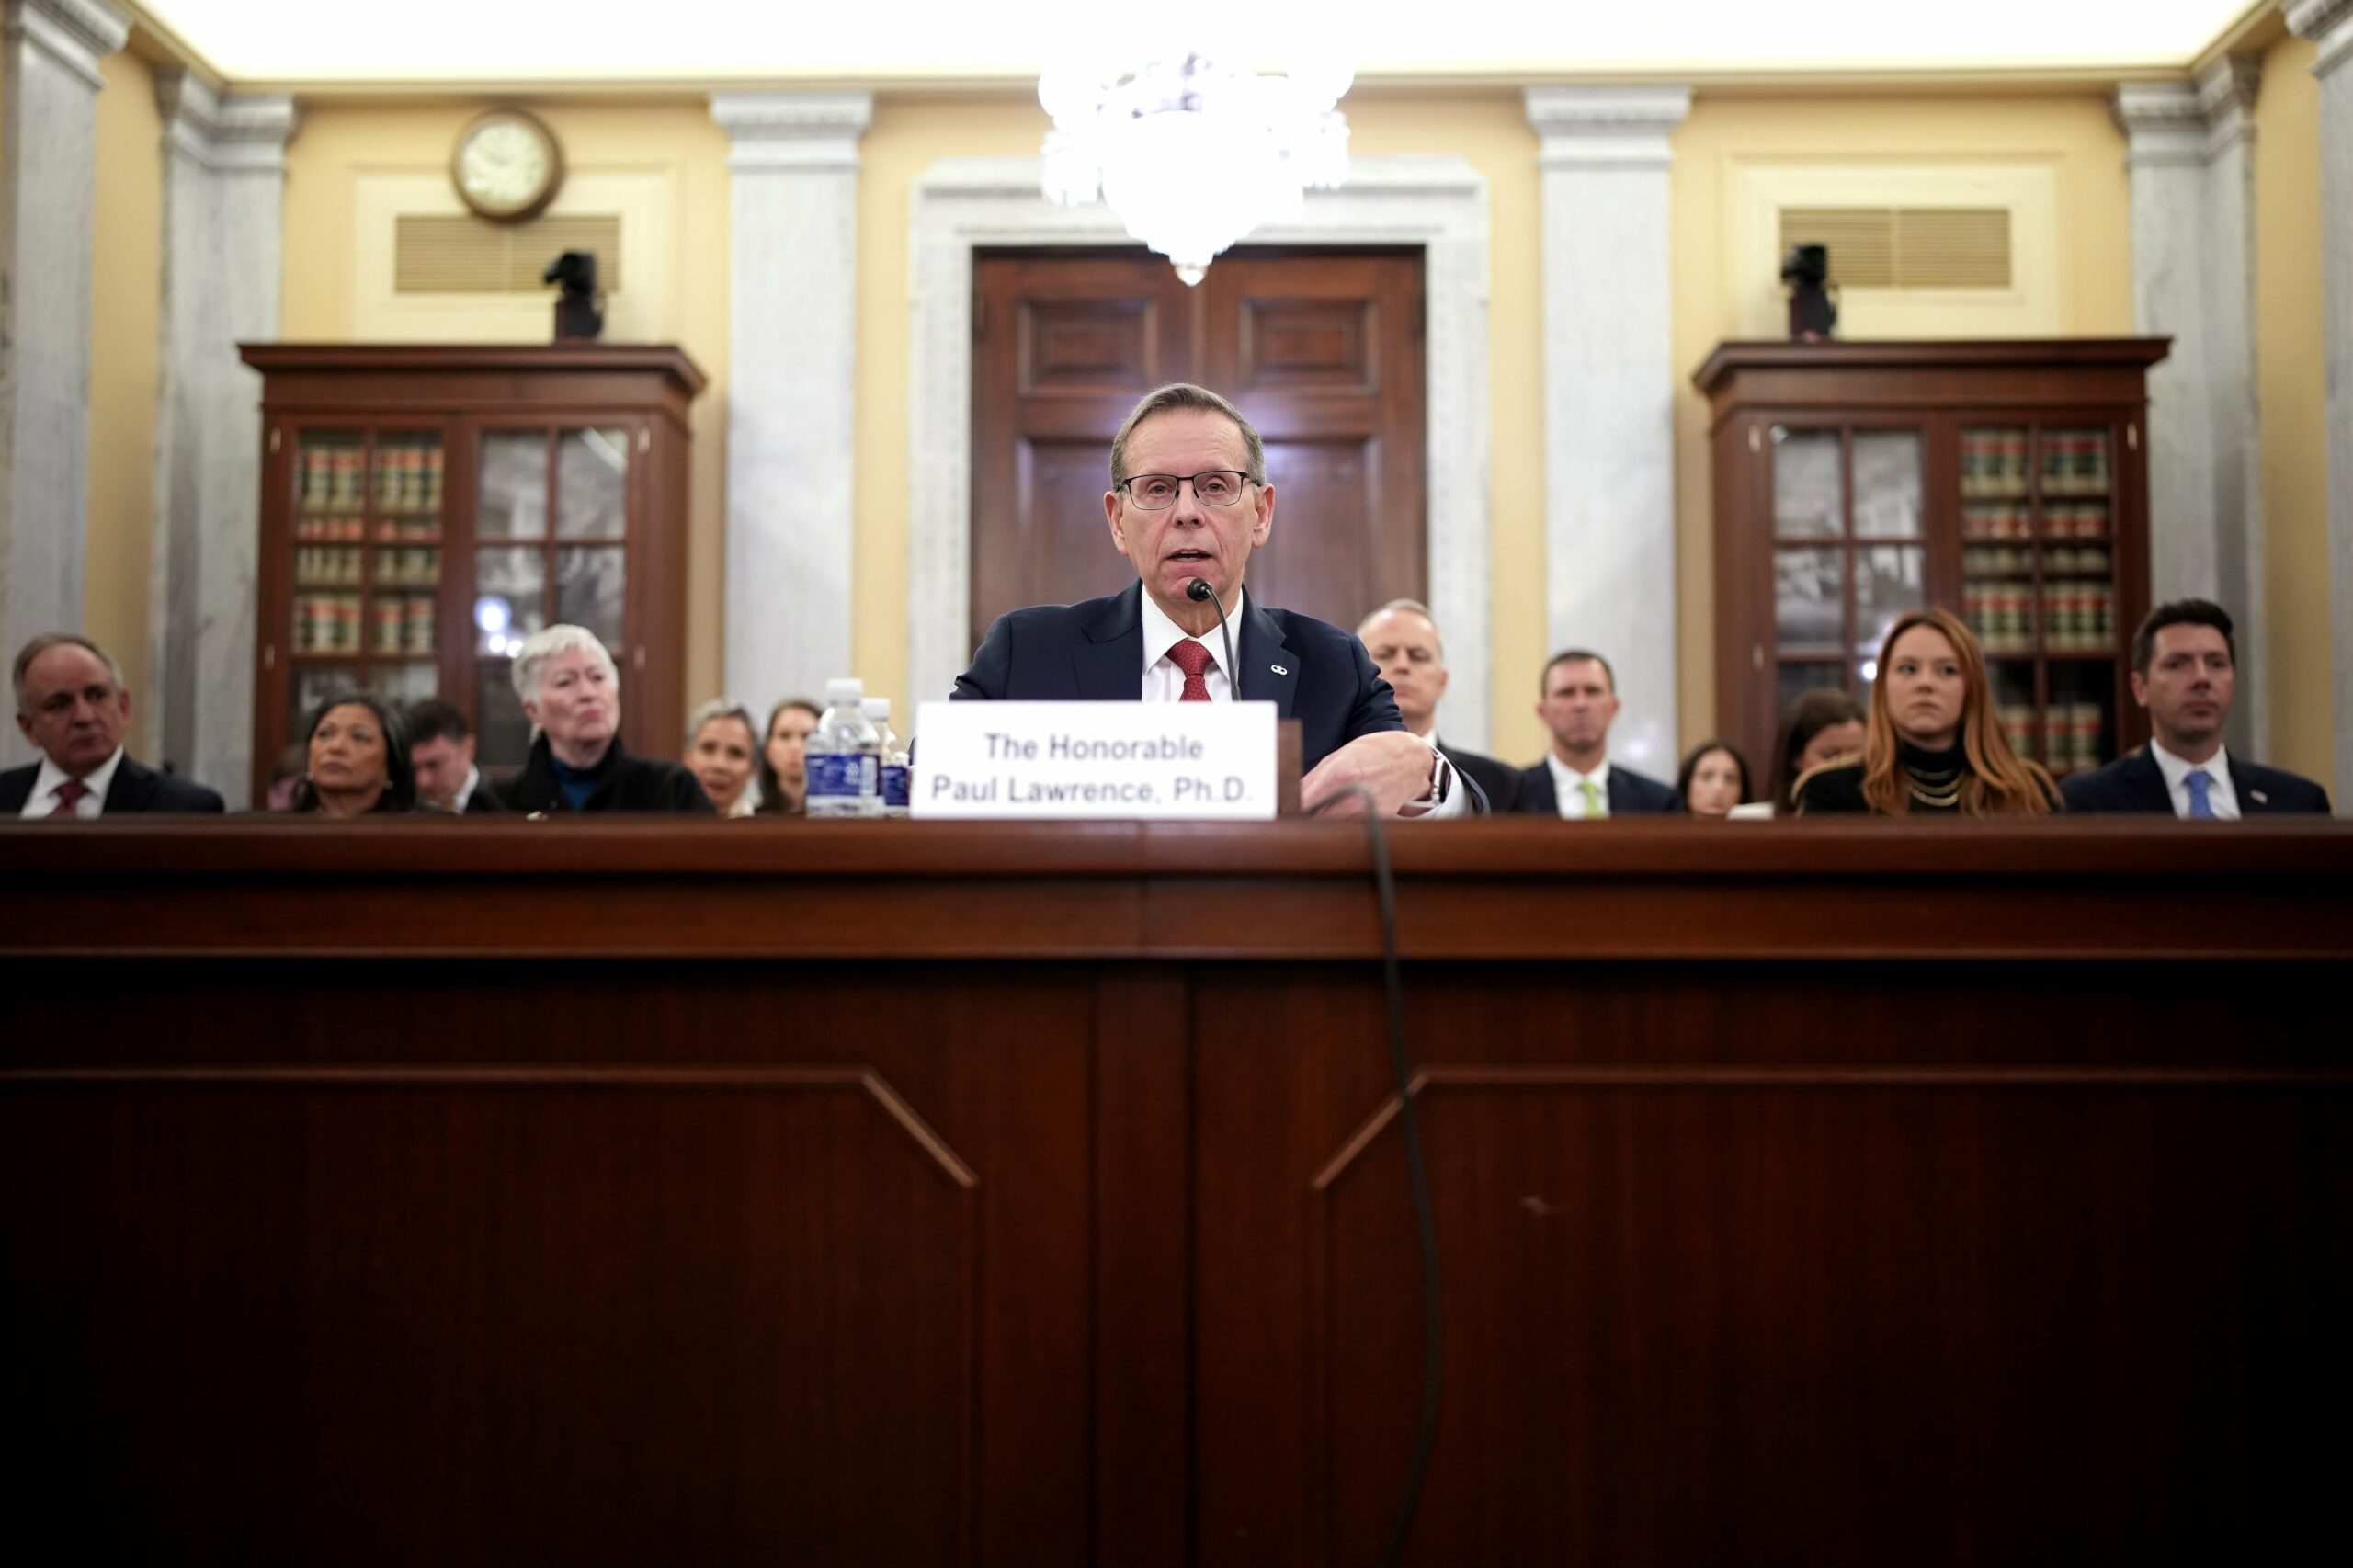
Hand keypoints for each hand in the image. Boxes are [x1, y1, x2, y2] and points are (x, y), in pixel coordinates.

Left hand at [1301, 731, 1436, 818]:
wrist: (1411, 761)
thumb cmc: (1374, 753)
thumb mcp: (1338, 758)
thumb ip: (1312, 780)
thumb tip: (1290, 798)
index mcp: (1340, 775)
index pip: (1303, 804)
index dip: (1288, 811)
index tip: (1280, 814)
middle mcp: (1354, 797)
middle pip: (1315, 822)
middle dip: (1302, 822)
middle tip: (1295, 820)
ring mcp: (1367, 813)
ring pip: (1331, 830)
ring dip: (1320, 827)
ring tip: (1319, 818)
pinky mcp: (1376, 824)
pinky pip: (1350, 830)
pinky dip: (1341, 828)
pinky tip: (1342, 817)